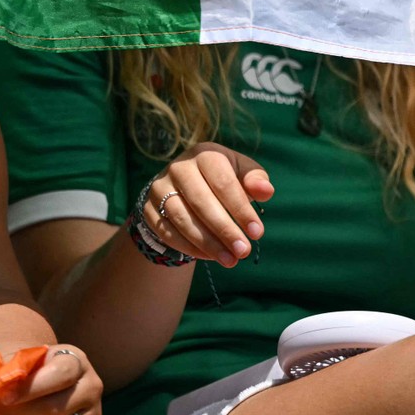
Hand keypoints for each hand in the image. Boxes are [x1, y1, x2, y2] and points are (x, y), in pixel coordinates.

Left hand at [0, 345, 102, 414]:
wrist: (47, 388)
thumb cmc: (30, 372)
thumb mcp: (25, 361)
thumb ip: (12, 368)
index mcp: (77, 361)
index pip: (60, 373)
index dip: (30, 387)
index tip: (1, 397)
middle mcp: (91, 387)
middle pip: (55, 407)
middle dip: (17, 412)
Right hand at [141, 142, 272, 267]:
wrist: (183, 186)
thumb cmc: (222, 178)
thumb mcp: (240, 173)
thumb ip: (255, 180)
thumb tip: (266, 191)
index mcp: (204, 154)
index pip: (224, 183)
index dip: (241, 209)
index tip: (258, 233)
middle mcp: (178, 168)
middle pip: (201, 202)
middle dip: (225, 230)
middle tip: (244, 251)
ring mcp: (159, 188)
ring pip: (183, 219)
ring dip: (208, 243)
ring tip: (230, 260)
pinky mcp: (149, 209)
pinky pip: (168, 232)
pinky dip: (190, 247)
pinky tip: (210, 257)